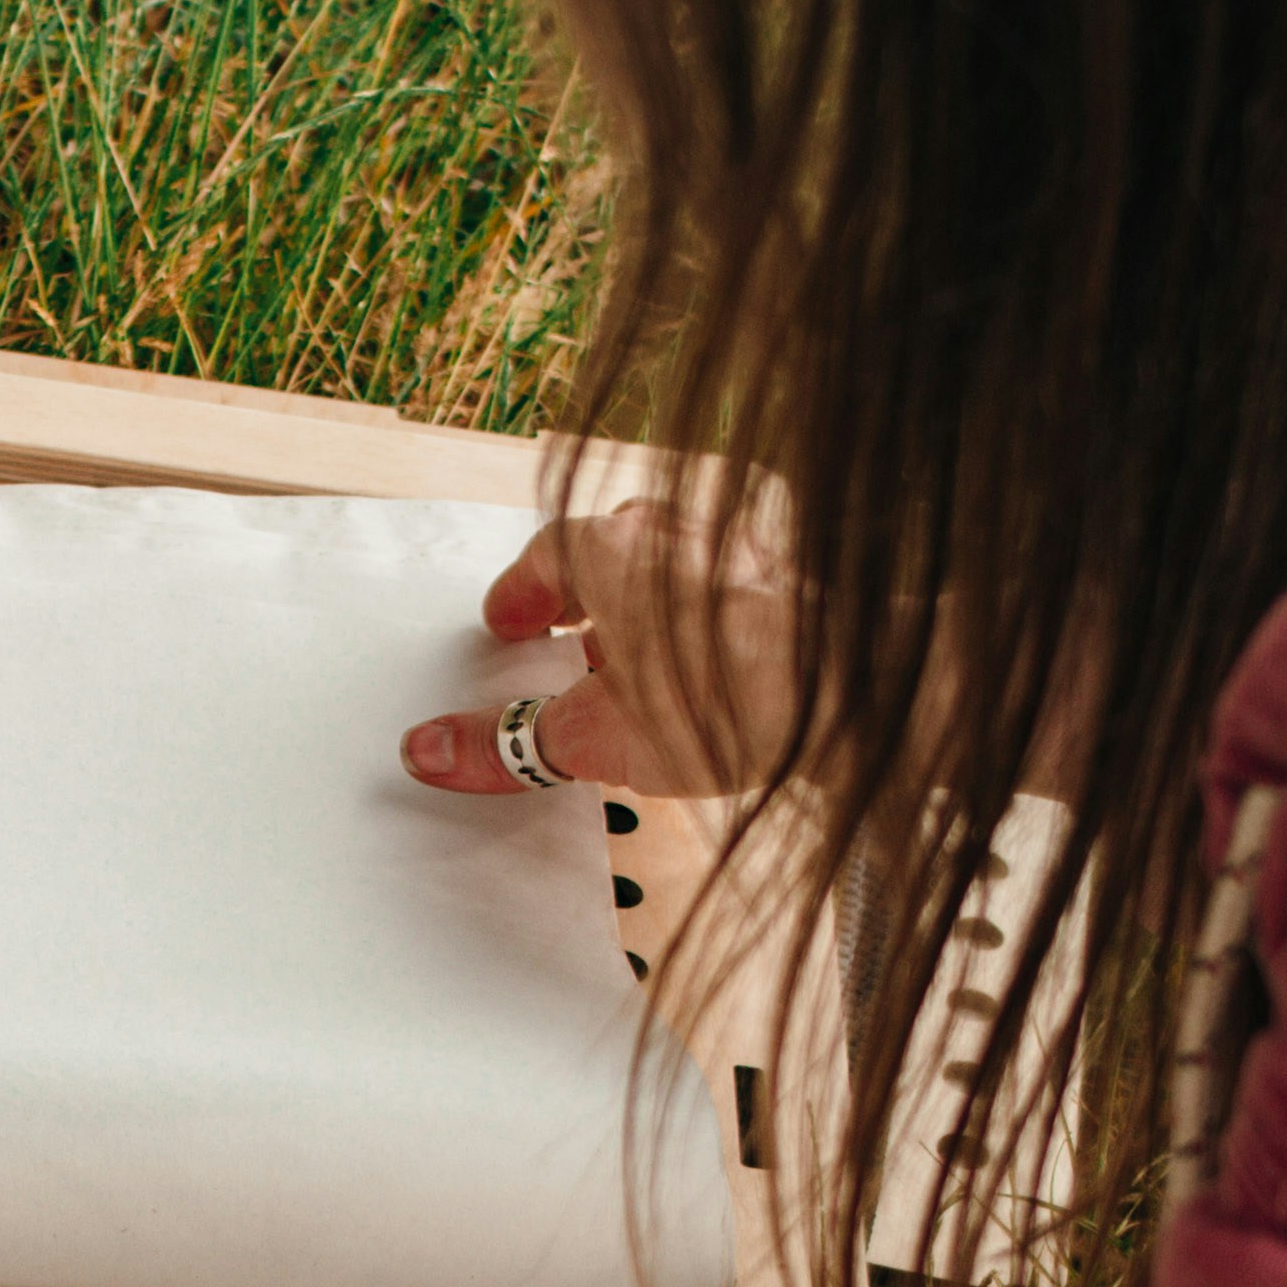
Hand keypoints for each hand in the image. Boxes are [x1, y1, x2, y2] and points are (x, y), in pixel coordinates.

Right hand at [397, 496, 798, 801]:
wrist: (860, 692)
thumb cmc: (727, 700)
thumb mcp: (599, 737)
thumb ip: (511, 744)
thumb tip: (427, 752)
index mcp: (615, 551)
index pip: (548, 553)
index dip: (521, 592)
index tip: (506, 623)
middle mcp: (678, 533)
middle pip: (611, 548)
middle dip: (580, 594)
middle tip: (561, 639)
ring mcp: (743, 550)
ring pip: (674, 564)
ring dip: (644, 605)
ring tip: (635, 665)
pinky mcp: (793, 582)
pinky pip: (728, 587)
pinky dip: (702, 619)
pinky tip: (710, 672)